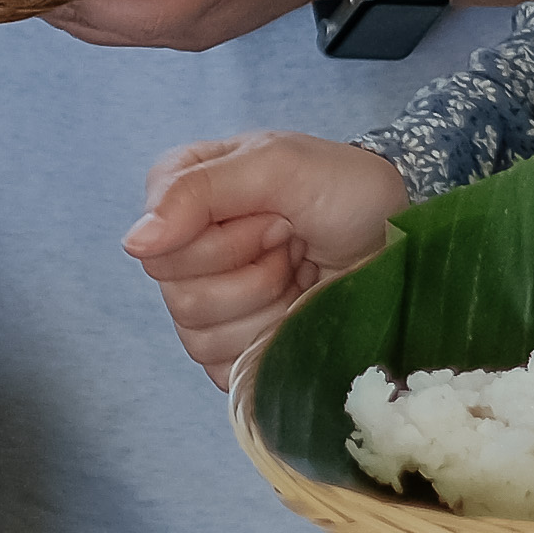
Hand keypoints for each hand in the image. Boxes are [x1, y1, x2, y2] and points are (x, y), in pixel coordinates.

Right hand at [122, 135, 411, 379]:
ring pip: (199, 335)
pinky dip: (270, 340)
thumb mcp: (278, 165)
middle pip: (178, 294)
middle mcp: (183, 250)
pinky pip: (222, 367)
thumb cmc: (344, 190)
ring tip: (299, 271)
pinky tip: (297, 308)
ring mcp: (205, 305)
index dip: (225, 239)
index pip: (159, 245)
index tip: (276, 215)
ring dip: (266, 304)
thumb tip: (134, 244)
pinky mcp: (230, 350)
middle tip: (292, 240)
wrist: (399, 238)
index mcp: (179, 195)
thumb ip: (200, 192)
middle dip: (252, 269)